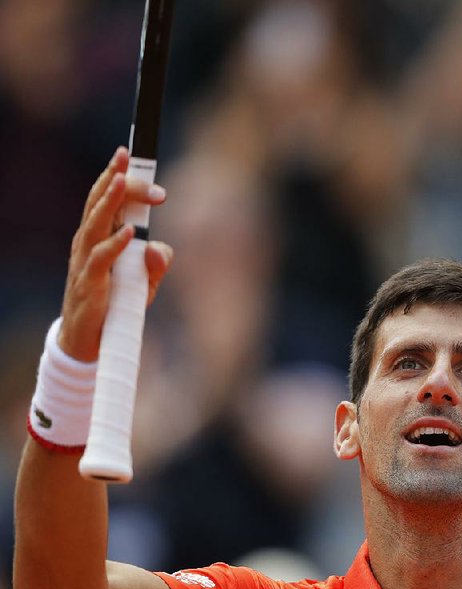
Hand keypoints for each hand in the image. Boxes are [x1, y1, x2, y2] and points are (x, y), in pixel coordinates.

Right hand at [59, 147, 172, 361]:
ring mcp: (85, 264)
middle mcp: (88, 244)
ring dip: (109, 202)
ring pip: (94, 225)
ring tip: (122, 181)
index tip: (131, 155)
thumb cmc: (115, 307)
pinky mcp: (89, 285)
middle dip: (115, 179)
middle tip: (129, 158)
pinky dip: (115, 245)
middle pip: (99, 203)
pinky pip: (100, 260)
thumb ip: (156, 264)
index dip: (116, 176)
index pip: (105, 199)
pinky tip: (130, 232)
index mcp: (99, 238)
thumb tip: (160, 247)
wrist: (89, 344)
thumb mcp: (144, 284)